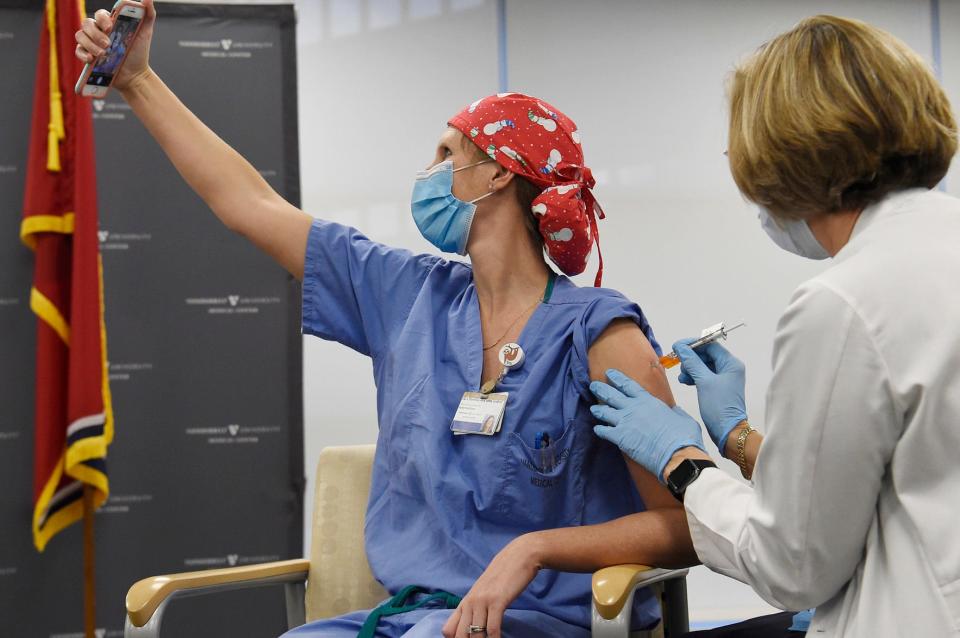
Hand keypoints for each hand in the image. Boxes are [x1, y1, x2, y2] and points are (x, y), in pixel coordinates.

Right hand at [75, 0, 156, 91]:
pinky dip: (82, 54)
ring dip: (90, 44)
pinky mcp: (87, 56)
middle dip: (96, 34)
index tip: (110, 27)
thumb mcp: (145, 32)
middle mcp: (98, 31)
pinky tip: (91, 59)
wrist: (135, 75)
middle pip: (86, 24)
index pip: (99, 14)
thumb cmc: (138, 51)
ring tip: (104, 54)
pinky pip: (78, 51)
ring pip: (80, 36)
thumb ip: (147, 14)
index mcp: (109, 23)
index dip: (102, 18)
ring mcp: (91, 43)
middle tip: (108, 44)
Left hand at [442, 535, 541, 637]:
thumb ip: (476, 608)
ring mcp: (483, 601)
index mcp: (465, 602)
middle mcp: (470, 602)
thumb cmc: (503, 576)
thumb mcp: (484, 592)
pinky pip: (492, 628)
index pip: (448, 629)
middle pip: (460, 635)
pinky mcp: (497, 601)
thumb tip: (472, 627)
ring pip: (476, 634)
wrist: (518, 556)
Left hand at [590, 369, 704, 481]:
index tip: (609, 373)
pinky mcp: (620, 438)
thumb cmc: (684, 436)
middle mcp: (634, 408)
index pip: (628, 385)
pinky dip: (599, 429)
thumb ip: (675, 411)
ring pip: (605, 412)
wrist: (677, 455)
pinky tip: (597, 429)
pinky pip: (604, 431)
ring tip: (593, 408)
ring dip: (598, 409)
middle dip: (601, 389)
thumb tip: (674, 410)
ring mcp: (625, 422)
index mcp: (648, 401)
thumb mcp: (683, 418)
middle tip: (593, 385)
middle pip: (612, 395)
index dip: (617, 378)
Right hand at [674, 340, 746, 452]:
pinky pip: (703, 375)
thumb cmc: (720, 407)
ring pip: (703, 365)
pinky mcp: (717, 387)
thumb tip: (681, 348)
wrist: (728, 431)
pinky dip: (693, 376)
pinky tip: (685, 381)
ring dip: (690, 368)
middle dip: (691, 358)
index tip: (678, 347)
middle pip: (706, 354)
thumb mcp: (704, 382)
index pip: (710, 345)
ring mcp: (723, 378)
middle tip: (679, 364)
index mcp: (731, 364)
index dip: (693, 344)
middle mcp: (729, 368)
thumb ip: (692, 362)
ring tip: (682, 376)